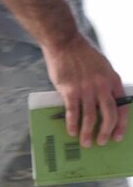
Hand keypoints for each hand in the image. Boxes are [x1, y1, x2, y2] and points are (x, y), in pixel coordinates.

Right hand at [45, 33, 127, 148]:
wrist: (65, 43)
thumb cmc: (83, 55)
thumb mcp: (102, 68)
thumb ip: (104, 85)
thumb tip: (102, 106)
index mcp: (113, 80)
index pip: (122, 107)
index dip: (121, 124)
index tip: (118, 136)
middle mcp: (102, 86)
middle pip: (109, 115)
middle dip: (106, 132)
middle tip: (102, 142)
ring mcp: (86, 88)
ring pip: (90, 117)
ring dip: (88, 133)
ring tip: (85, 142)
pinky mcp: (70, 90)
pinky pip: (73, 112)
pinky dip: (73, 124)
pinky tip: (72, 131)